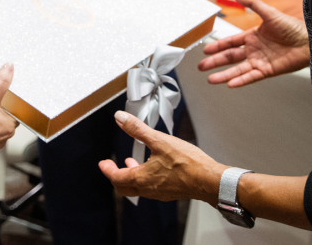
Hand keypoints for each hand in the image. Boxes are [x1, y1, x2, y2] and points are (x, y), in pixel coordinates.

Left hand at [99, 111, 224, 204]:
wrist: (208, 179)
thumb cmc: (186, 162)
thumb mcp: (158, 140)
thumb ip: (137, 129)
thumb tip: (120, 118)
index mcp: (142, 178)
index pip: (117, 178)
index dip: (108, 170)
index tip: (103, 164)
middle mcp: (148, 189)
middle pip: (125, 188)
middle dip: (116, 176)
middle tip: (112, 166)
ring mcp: (160, 193)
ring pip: (138, 188)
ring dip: (130, 176)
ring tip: (131, 163)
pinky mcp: (170, 191)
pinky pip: (150, 188)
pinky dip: (143, 178)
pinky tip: (151, 166)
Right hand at [199, 0, 309, 86]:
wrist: (309, 41)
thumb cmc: (292, 26)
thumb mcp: (269, 12)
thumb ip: (252, 3)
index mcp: (253, 36)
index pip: (231, 42)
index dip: (218, 46)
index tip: (206, 50)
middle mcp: (254, 50)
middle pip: (230, 57)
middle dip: (215, 62)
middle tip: (202, 66)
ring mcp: (260, 61)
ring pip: (237, 70)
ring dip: (224, 74)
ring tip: (211, 79)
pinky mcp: (268, 71)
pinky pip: (251, 77)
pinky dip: (240, 80)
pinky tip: (230, 83)